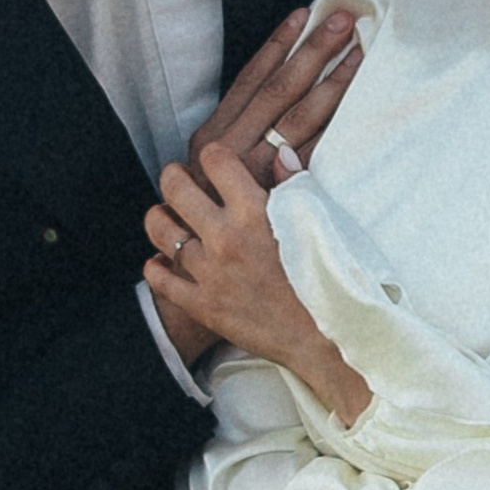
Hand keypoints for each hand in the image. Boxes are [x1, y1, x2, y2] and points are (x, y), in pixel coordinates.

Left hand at [144, 160, 368, 423]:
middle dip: (173, 176)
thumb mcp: (322, 221)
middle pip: (176, 190)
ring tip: (163, 214)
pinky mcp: (204, 306)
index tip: (215, 160)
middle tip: (176, 178)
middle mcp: (226, 238)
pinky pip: (162, 280)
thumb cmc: (334, 276)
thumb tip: (280, 154)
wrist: (331, 335)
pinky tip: (159, 260)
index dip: (213, 155)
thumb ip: (296, 185)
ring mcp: (211, 273)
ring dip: (158, 217)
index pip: (216, 161)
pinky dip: (155, 267)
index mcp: (256, 212)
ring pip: (161, 232)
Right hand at [186, 4, 362, 200]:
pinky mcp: (275, 197)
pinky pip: (311, 158)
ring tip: (358, 54)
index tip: (303, 14)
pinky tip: (357, 109)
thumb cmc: (209, 210)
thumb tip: (284, 86)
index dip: (278, 45)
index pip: (251, 78)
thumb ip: (241, 131)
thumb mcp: (213, 166)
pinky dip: (333, 130)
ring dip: (331, 83)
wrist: (194, 270)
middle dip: (313, 52)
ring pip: (299, 118)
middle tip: (344, 21)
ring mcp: (254, 173)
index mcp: (215, 134)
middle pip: (279, 89)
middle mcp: (231, 148)